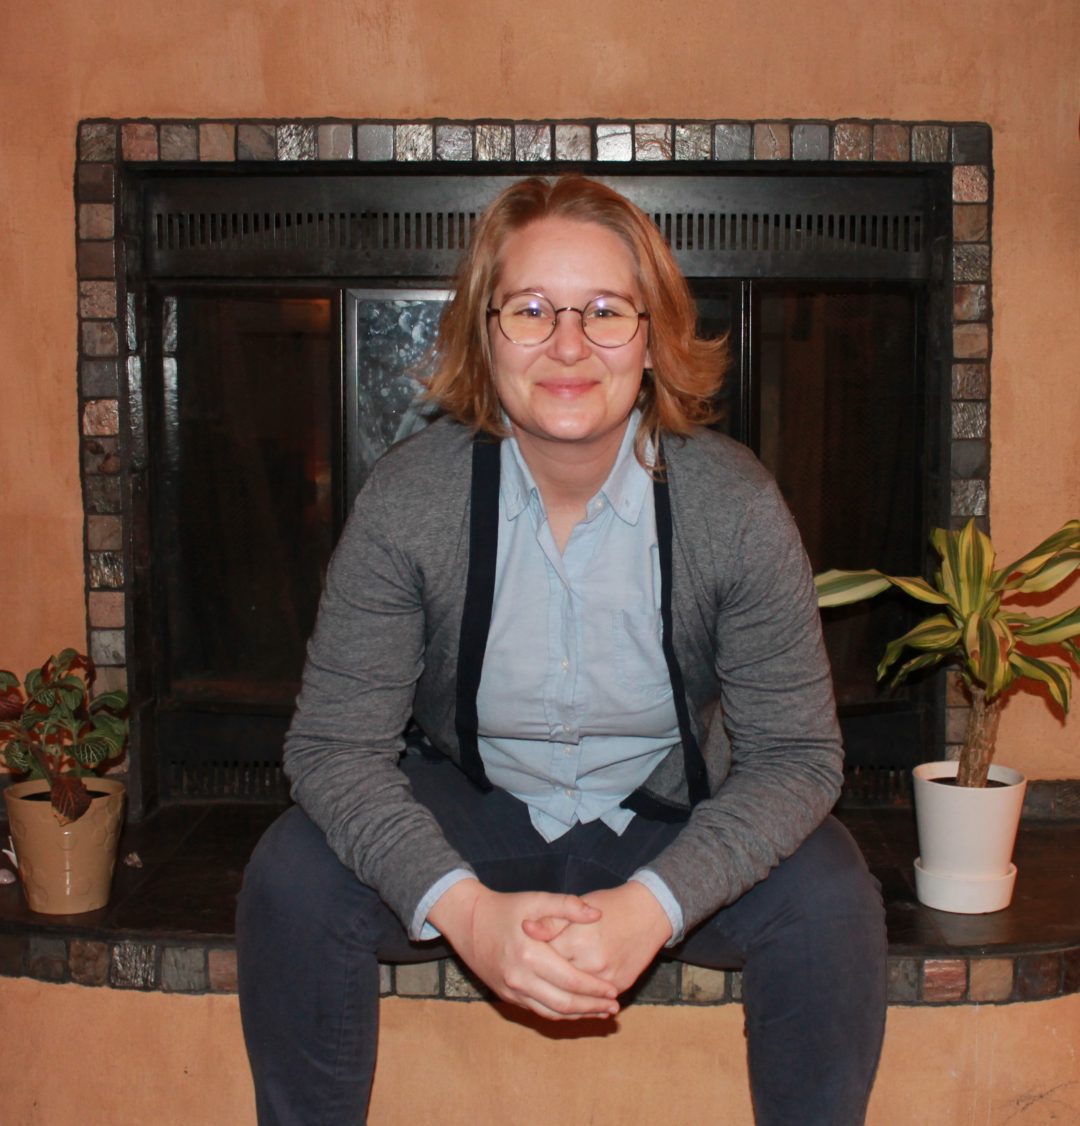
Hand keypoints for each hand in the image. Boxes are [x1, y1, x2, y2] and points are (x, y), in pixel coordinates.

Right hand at [427, 879, 619, 1020]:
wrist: (467, 921)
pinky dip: (559, 1014)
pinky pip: (538, 1011)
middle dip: (592, 1008)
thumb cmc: (505, 908)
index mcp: (530, 955)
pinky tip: (574, 1010)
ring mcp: (512, 990)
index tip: (614, 991)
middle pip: (564, 1003)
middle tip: (614, 1009)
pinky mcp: (507, 996)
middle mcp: (520, 978)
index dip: (594, 989)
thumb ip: (567, 906)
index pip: (570, 980)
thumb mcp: (536, 900)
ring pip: (551, 1013)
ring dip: (578, 1016)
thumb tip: (597, 914)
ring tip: (600, 1014)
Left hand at [522, 882, 671, 995]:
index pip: (545, 960)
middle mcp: (592, 964)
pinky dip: (581, 1002)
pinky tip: (568, 998)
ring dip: (559, 998)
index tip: (521, 959)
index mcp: (577, 941)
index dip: (532, 960)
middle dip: (542, 983)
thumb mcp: (578, 904)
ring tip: (544, 992)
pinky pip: (594, 1001)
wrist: (649, 912)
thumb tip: (525, 928)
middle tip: (529, 980)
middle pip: (558, 983)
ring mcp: (608, 979)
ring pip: (576, 997)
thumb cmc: (610, 904)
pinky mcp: (620, 986)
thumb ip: (551, 920)